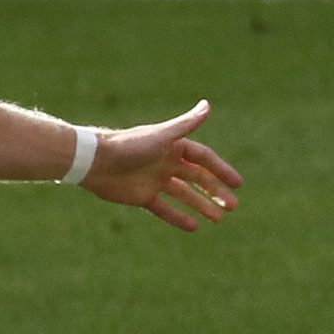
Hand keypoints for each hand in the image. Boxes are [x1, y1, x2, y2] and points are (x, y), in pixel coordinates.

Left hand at [82, 100, 242, 230]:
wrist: (95, 162)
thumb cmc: (129, 146)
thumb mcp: (163, 136)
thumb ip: (186, 123)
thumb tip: (208, 105)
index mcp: (173, 147)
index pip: (204, 159)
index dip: (221, 170)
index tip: (237, 184)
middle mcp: (166, 163)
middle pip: (198, 178)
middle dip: (216, 192)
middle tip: (233, 207)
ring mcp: (155, 180)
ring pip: (184, 195)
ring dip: (202, 206)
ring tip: (218, 220)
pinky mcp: (142, 196)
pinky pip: (165, 209)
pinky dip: (178, 217)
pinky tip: (194, 227)